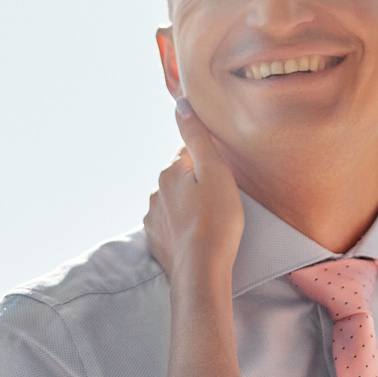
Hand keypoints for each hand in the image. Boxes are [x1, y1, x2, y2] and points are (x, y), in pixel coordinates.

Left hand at [142, 101, 244, 297]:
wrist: (202, 272)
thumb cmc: (216, 222)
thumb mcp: (215, 171)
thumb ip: (197, 136)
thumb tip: (180, 103)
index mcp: (170, 173)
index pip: (190, 155)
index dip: (210, 165)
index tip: (223, 180)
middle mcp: (156, 193)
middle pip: (182, 180)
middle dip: (198, 186)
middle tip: (221, 203)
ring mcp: (154, 219)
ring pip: (176, 204)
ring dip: (190, 208)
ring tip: (211, 224)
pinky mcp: (156, 242)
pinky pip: (171, 227)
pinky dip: (183, 229)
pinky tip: (198, 238)